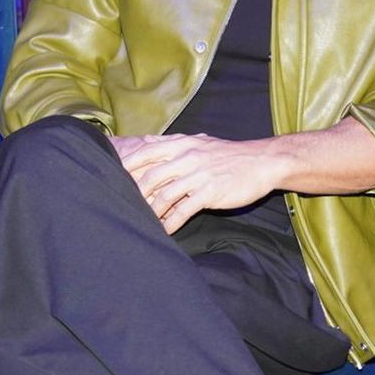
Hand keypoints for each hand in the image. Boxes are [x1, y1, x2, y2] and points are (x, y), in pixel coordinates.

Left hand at [110, 133, 280, 234]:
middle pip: (149, 177)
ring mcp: (198, 174)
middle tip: (124, 209)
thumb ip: (174, 145)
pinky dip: (171, 223)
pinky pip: (183, 211)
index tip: (112, 180)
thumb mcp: (200, 143)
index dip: (126, 167)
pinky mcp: (210, 191)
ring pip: (163, 195)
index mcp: (182, 144)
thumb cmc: (229, 155)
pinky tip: (166, 232)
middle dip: (134, 195)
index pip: (144, 152)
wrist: (262, 161)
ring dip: (151, 213)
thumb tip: (147, 144)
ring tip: (144, 223)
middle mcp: (187, 156)